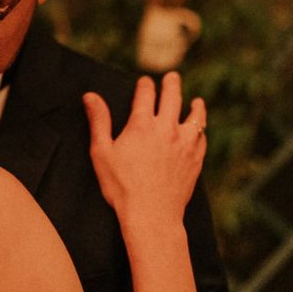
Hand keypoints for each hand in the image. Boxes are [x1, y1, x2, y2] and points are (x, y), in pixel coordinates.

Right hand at [83, 72, 205, 229]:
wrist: (152, 215)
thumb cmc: (121, 186)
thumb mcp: (101, 152)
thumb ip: (99, 121)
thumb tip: (91, 96)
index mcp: (141, 124)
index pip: (145, 94)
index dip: (145, 85)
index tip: (145, 81)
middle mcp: (166, 129)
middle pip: (172, 98)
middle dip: (171, 84)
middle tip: (172, 77)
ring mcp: (184, 144)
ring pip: (194, 117)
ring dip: (195, 106)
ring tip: (196, 100)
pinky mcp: (195, 160)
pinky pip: (201, 139)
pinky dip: (200, 130)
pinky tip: (199, 131)